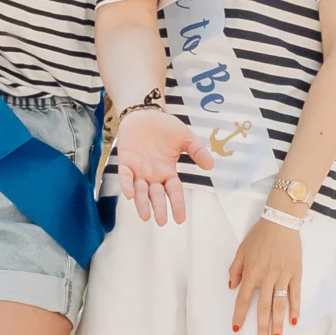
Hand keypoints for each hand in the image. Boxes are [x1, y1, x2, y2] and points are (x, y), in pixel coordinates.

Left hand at [116, 106, 211, 226]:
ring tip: (145, 215)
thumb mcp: (186, 138)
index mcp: (168, 171)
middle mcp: (153, 174)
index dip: (177, 205)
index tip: (180, 219)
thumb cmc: (165, 126)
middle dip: (159, 208)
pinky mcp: (125, 161)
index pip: (174, 191)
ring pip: (140, 190)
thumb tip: (210, 166)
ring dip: (142, 203)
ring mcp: (138, 169)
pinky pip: (125, 176)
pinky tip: (130, 194)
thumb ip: (197, 151)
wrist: (144, 113)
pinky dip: (127, 184)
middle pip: (156, 195)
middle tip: (161, 222)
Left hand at [229, 217, 302, 334]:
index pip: (244, 299)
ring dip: (278, 323)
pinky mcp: (296, 274)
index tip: (236, 329)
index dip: (239, 315)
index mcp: (252, 273)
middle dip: (262, 326)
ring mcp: (283, 277)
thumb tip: (232, 287)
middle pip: (264, 307)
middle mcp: (267, 278)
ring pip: (280, 304)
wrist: (281, 222)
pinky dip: (295, 308)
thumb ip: (236, 269)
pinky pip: (295, 294)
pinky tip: (294, 320)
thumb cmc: (259, 236)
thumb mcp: (241, 250)